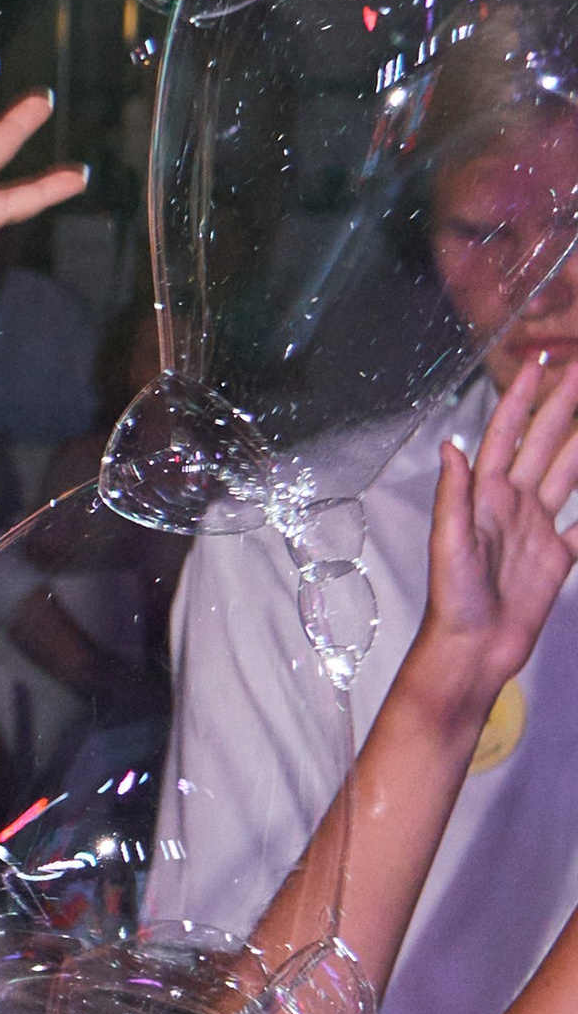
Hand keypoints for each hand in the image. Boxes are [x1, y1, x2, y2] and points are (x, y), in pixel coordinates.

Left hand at [410, 356, 577, 728]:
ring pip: (569, 473)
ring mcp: (536, 527)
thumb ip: (453, 494)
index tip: (538, 363)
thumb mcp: (448, 544)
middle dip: (563, 406)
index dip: (522, 397)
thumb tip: (450, 444)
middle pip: (544, 442)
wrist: (473, 650)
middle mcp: (513, 502)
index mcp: (486, 493)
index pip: (507, 432)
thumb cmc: (453, 599)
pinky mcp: (556, 556)